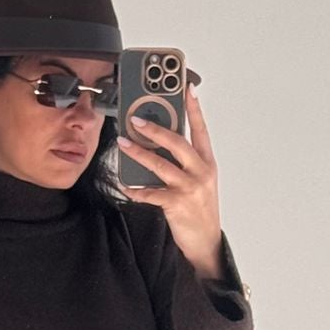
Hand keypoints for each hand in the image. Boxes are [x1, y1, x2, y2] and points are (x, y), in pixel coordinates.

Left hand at [120, 82, 223, 274]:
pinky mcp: (177, 204)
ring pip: (160, 165)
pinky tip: (125, 186)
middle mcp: (201, 172)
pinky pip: (151, 193)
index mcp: (207, 162)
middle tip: (137, 119)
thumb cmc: (200, 209)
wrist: (206, 242)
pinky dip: (136, 190)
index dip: (194, 108)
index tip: (187, 88)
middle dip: (156, 128)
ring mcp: (190, 188)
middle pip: (177, 143)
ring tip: (123, 143)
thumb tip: (159, 142)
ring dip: (138, 153)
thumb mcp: (199, 181)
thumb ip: (184, 162)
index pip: (201, 129)